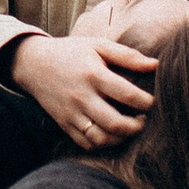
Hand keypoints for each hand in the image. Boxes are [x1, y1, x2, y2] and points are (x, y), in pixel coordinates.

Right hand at [11, 28, 157, 147]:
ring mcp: (72, 113)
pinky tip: (111, 133)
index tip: (151, 101)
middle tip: (143, 119)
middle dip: (136, 126)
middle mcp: (82, 96)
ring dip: (121, 138)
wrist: (33, 64)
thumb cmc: (71, 52)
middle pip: (115, 123)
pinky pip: (86, 143)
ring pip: (101, 138)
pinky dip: (103, 144)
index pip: (126, 94)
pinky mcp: (64, 124)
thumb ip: (127, 56)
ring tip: (129, 128)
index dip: (145, 102)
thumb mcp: (98, 45)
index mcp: (93, 74)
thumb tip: (155, 65)